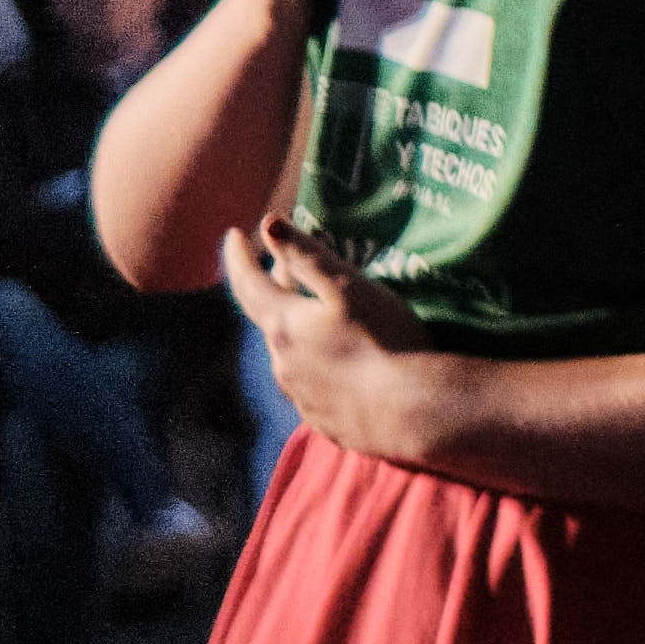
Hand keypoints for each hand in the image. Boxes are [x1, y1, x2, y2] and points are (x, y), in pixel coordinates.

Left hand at [230, 218, 437, 453]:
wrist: (411, 412)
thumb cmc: (383, 340)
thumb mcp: (347, 287)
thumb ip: (307, 255)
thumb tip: (268, 223)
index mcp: (283, 325)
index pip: (248, 284)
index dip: (238, 257)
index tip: (233, 234)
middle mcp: (282, 362)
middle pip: (269, 317)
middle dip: (271, 289)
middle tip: (279, 266)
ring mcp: (301, 395)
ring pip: (289, 352)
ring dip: (295, 328)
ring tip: (315, 314)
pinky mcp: (323, 419)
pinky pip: (310, 382)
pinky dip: (315, 361)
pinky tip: (340, 363)